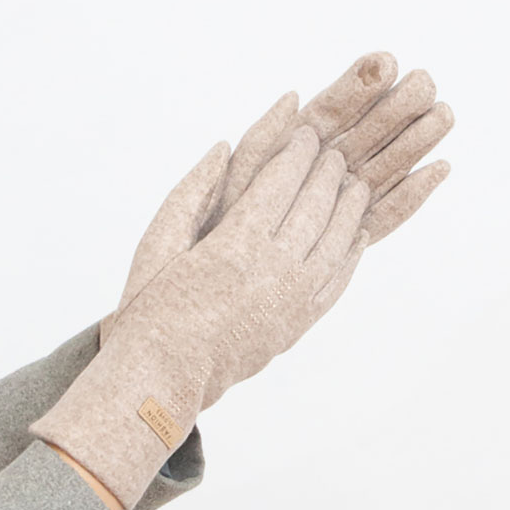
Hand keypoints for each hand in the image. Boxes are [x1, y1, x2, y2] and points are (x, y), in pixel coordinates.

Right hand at [100, 52, 452, 343]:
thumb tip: (225, 146)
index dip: (297, 153)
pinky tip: (357, 237)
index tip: (307, 134)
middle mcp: (271, 270)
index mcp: (235, 244)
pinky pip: (336, 283)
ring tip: (354, 185)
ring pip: (335, 242)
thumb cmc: (152, 308)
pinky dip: (351, 255)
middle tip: (335, 153)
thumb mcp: (160, 243)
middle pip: (314, 207)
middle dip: (326, 173)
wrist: (164, 375)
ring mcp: (290, 300)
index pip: (281, 183)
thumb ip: (192, 191)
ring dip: (348, 209)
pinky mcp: (296, 325)